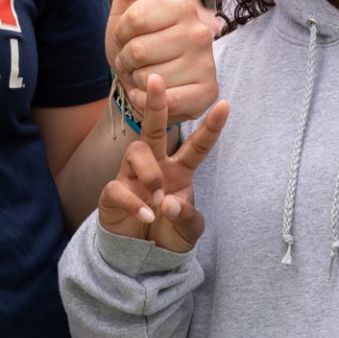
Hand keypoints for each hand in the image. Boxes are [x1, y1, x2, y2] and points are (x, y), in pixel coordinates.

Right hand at [98, 73, 229, 251]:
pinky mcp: (113, 194)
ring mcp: (131, 178)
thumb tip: (168, 203)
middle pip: (155, 130)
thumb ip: (186, 216)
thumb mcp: (190, 230)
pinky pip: (119, 188)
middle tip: (156, 80)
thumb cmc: (169, 233)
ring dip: (150, 174)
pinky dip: (135, 202)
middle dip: (156, 105)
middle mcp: (155, 167)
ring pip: (136, 152)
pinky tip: (146, 214)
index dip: (211, 128)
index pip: (198, 146)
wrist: (141, 257)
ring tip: (158, 199)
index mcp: (179, 171)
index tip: (225, 105)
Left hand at [106, 0, 216, 120]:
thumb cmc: (136, 44)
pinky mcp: (207, 92)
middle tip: (137, 62)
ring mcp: (207, 63)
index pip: (131, 20)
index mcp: (181, 6)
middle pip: (138, 50)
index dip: (120, 35)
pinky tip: (154, 95)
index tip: (128, 39)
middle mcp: (200, 32)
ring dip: (136, 82)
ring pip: (147, 77)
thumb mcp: (127, 9)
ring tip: (146, 76)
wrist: (146, 86)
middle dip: (127, 61)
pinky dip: (147, 101)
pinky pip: (161, 100)